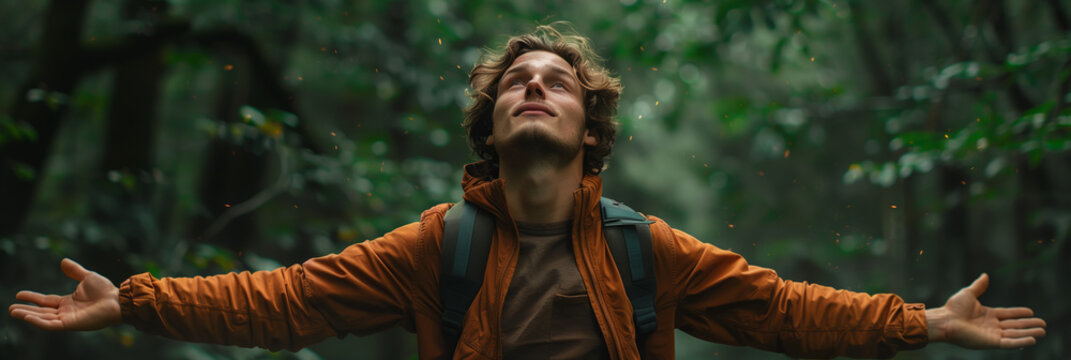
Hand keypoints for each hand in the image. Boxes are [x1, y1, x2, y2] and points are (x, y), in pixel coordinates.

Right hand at [8, 258, 121, 330]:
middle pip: (41, 312)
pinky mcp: (70, 325)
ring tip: (13, 312)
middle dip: (26, 310)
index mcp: (68, 302)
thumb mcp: (87, 277)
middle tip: (11, 309)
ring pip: (43, 319)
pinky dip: (38, 322)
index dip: (32, 298)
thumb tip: (63, 262)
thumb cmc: (106, 290)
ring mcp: (67, 319)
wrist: (117, 300)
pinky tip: (27, 317)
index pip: (46, 301)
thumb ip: (75, 271)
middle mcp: (66, 311)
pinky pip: (50, 325)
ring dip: (28, 316)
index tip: (19, 294)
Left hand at [926, 273, 1045, 348]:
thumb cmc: (953, 308)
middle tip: (1043, 324)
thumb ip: (979, 286)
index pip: (1007, 314)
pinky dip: (1021, 342)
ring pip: (1015, 334)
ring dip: (1029, 333)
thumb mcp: (968, 294)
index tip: (1031, 312)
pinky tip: (1032, 340)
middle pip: (1014, 325)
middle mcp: (991, 325)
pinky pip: (1009, 343)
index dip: (1019, 313)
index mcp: (987, 315)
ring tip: (1042, 331)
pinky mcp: (991, 342)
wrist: (945, 320)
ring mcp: (992, 335)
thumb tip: (985, 275)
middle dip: (1029, 325)